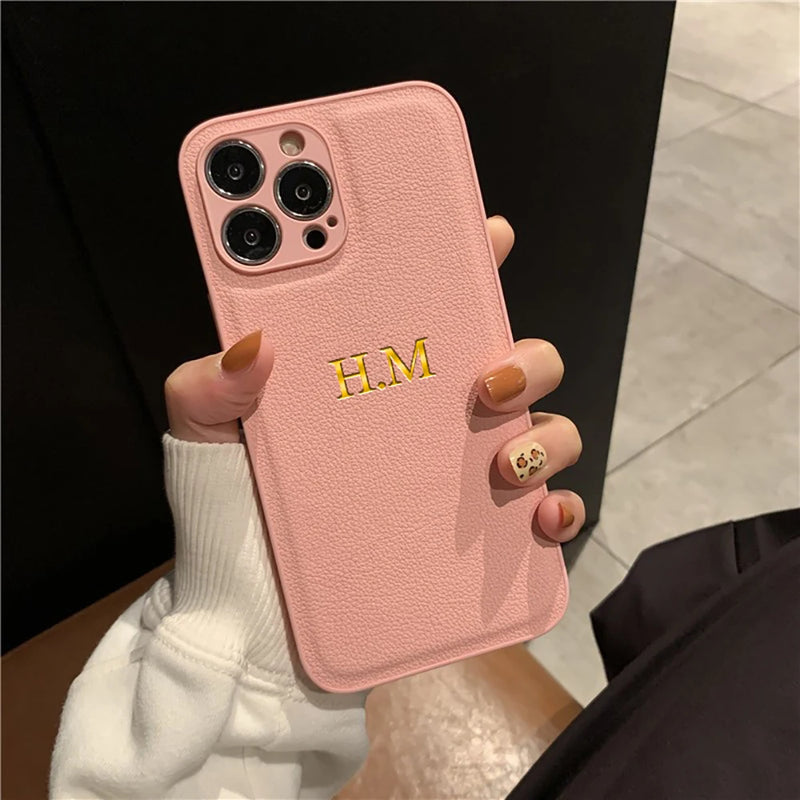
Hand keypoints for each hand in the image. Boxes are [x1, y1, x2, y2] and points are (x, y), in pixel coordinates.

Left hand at [164, 215, 583, 541]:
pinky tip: (539, 516)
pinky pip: (544, 512)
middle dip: (526, 358)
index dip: (470, 258)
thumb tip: (254, 342)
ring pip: (544, 429)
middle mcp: (431, 418)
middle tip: (488, 380)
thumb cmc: (232, 516)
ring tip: (504, 462)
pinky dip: (558, 508)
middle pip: (514, 361)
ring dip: (547, 434)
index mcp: (380, 376)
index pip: (435, 304)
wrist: (250, 618)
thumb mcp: (207, 437)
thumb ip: (211, 384)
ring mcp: (460, 478)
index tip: (491, 233)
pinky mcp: (478, 539)